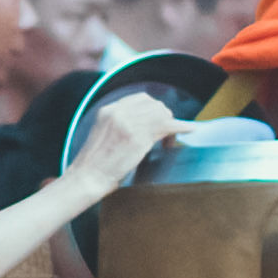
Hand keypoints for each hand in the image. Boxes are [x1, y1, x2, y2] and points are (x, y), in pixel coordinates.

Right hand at [65, 90, 184, 189]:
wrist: (87, 178)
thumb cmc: (95, 165)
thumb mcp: (104, 137)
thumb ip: (120, 127)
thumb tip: (144, 128)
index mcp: (108, 110)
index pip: (140, 99)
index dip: (154, 109)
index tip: (160, 121)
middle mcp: (118, 112)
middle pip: (153, 104)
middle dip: (164, 117)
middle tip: (167, 134)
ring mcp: (128, 124)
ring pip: (161, 114)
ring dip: (170, 125)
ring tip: (170, 141)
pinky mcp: (137, 137)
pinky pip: (166, 126)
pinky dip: (181, 127)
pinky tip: (190, 129)